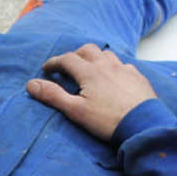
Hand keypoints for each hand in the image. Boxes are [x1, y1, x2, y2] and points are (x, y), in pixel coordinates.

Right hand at [26, 44, 157, 140]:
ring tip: (90, 69)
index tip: (46, 69)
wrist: (145, 125)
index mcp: (90, 72)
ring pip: (106, 54)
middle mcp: (107, 65)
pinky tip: (113, 77)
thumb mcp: (75, 111)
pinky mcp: (137, 77)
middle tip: (67, 67)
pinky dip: (112, 67)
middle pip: (87, 50)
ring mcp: (124, 70)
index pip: (67, 59)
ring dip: (94, 58)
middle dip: (74, 55)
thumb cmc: (108, 120)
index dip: (54, 62)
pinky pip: (123, 65)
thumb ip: (53, 96)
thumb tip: (31, 84)